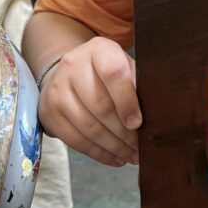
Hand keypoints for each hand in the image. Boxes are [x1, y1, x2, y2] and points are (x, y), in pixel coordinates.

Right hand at [38, 37, 140, 167]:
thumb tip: (158, 113)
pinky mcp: (49, 112)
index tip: (138, 123)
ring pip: (88, 126)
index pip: (113, 73)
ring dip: (113, 146)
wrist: (68, 72)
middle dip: (123, 132)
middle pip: (100, 105)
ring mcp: (57, 89)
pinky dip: (98, 152)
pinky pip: (74, 139)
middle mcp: (73, 66)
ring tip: (130, 156)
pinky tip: (114, 158)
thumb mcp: (124, 66)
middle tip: (139, 148)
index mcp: (98, 50)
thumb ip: (137, 84)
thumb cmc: (106, 72)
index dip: (127, 101)